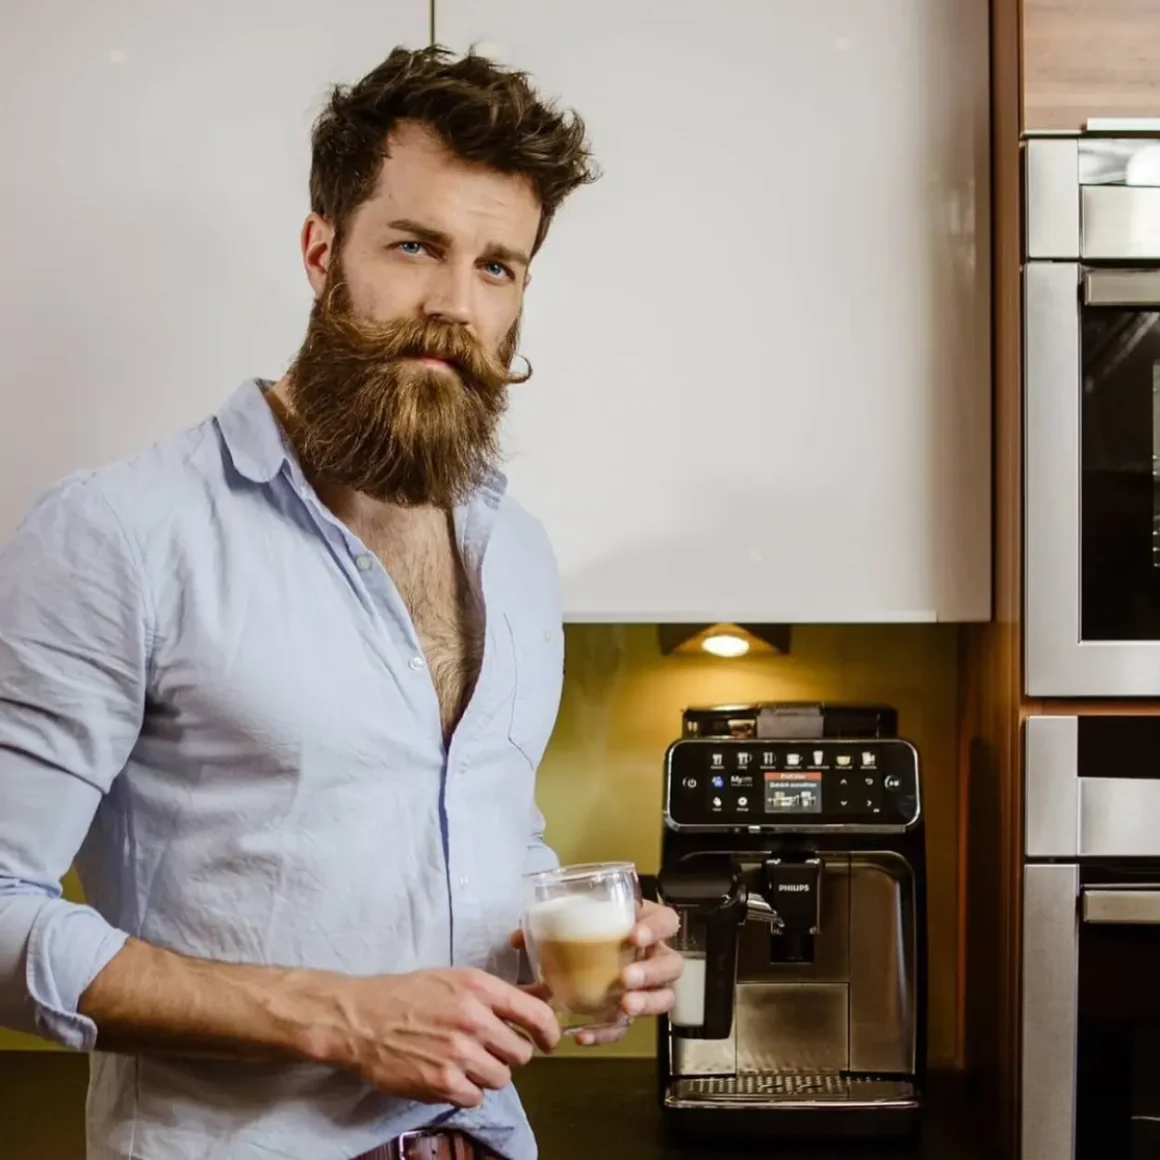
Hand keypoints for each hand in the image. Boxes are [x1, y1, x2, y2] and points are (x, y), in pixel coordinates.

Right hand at [308, 967, 560, 1107]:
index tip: (550, 1041)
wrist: (360, 1019)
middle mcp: (474, 1020)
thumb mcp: (455, 979)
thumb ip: (500, 992)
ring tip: (463, 1061)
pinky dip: (465, 1091)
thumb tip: (543, 995)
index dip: (550, 1032)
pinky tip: (448, 1074)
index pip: (536, 1014)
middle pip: (521, 1053)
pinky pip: (476, 1097)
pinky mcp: (442, 1083)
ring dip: (487, 1074)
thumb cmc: (408, 994)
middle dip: (508, 1054)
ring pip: (501, 1078)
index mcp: (479, 988)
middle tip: (488, 1048)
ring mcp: (459, 1054)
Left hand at [508, 898, 683, 1046]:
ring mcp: (647, 986)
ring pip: (664, 997)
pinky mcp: (630, 1011)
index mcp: (644, 924)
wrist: (580, 954)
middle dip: (652, 972)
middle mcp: (654, 955)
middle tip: (627, 977)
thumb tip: (516, 938)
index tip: (634, 937)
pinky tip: (585, 1034)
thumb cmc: (587, 931)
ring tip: (624, 1006)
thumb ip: (547, 927)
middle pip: (671, 964)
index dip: (656, 929)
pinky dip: (607, 1032)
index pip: (666, 922)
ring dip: (646, 1002)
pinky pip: (626, 1026)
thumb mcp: (573, 922)